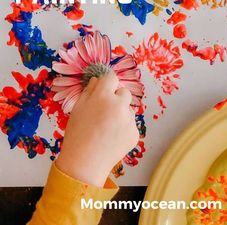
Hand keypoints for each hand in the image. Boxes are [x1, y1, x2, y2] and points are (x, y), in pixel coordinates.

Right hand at [56, 72, 138, 186]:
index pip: (112, 78)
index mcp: (102, 96)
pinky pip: (130, 124)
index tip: (105, 89)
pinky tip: (111, 138)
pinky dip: (123, 128)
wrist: (85, 163)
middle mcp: (119, 105)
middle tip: (104, 111)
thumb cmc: (77, 134)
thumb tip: (98, 80)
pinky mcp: (135, 133)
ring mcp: (129, 120)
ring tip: (106, 129)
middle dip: (116, 98)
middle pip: (124, 92)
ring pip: (128, 109)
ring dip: (120, 113)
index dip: (107, 83)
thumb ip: (89, 91)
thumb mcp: (78, 108)